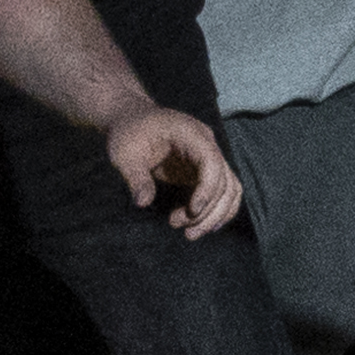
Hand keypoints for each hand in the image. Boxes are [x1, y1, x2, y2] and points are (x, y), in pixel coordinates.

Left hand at [107, 107, 241, 236]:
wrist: (132, 121)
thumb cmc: (128, 134)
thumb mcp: (123, 154)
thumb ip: (135, 177)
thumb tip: (142, 202)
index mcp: (189, 132)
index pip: (212, 161)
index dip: (207, 189)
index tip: (192, 212)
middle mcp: (206, 143)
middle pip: (225, 180)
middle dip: (208, 210)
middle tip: (180, 227)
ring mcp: (209, 156)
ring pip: (230, 189)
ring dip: (215, 215)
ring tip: (189, 233)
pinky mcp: (205, 170)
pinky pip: (224, 192)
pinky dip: (218, 210)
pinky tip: (201, 225)